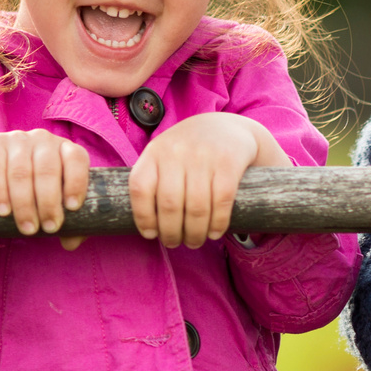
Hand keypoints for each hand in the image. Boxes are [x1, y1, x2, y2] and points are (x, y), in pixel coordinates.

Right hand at [0, 129, 89, 267]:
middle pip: (48, 170)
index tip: (72, 208)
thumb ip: (67, 220)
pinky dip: (0, 193)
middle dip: (49, 203)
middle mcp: (43, 139)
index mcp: (65, 149)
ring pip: (22, 172)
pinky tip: (4, 212)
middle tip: (49, 228)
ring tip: (27, 229)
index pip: (76, 159)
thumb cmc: (33, 188)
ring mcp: (17, 140)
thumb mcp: (53, 200)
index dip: (76, 182)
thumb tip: (71, 243)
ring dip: (25, 204)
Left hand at [131, 112, 288, 248]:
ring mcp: (204, 156)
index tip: (150, 234)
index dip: (143, 216)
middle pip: (169, 203)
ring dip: (195, 232)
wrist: (228, 128)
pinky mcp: (229, 162)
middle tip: (175, 243)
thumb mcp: (165, 156)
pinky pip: (221, 201)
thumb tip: (149, 226)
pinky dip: (218, 223)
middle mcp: (177, 151)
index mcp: (155, 151)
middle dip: (171, 232)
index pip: (140, 188)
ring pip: (196, 207)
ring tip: (195, 241)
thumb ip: (154, 181)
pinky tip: (215, 232)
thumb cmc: (190, 151)